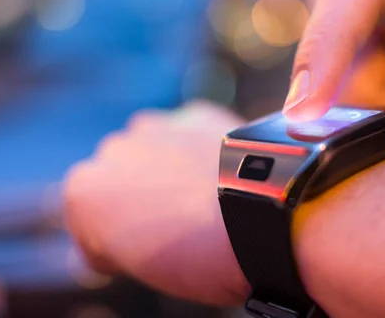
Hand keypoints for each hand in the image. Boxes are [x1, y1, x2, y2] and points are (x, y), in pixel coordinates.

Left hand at [65, 109, 384, 317]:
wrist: (284, 201)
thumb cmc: (298, 195)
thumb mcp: (268, 176)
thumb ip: (244, 173)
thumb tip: (260, 192)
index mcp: (192, 121)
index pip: (158, 154)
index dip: (165, 192)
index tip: (181, 216)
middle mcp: (150, 129)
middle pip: (126, 176)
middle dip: (140, 208)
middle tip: (169, 240)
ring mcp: (118, 156)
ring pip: (104, 204)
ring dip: (124, 234)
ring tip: (161, 255)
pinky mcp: (90, 189)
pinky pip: (87, 237)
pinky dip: (104, 257)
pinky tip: (140, 264)